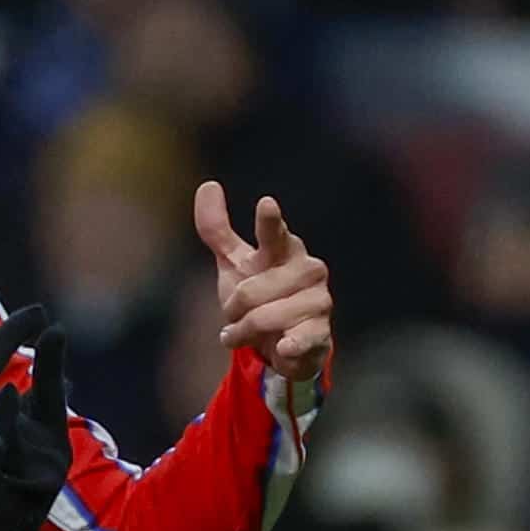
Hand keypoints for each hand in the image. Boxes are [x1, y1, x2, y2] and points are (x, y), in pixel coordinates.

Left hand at [192, 181, 331, 380]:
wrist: (279, 342)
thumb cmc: (257, 293)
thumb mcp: (233, 261)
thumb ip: (216, 228)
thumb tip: (208, 184)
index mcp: (284, 249)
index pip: (274, 233)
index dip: (269, 221)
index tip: (266, 204)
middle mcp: (307, 270)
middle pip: (251, 289)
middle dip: (234, 307)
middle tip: (235, 315)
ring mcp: (318, 301)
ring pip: (265, 316)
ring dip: (245, 331)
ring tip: (245, 333)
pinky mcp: (321, 332)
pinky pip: (298, 340)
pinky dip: (288, 345)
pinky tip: (283, 346)